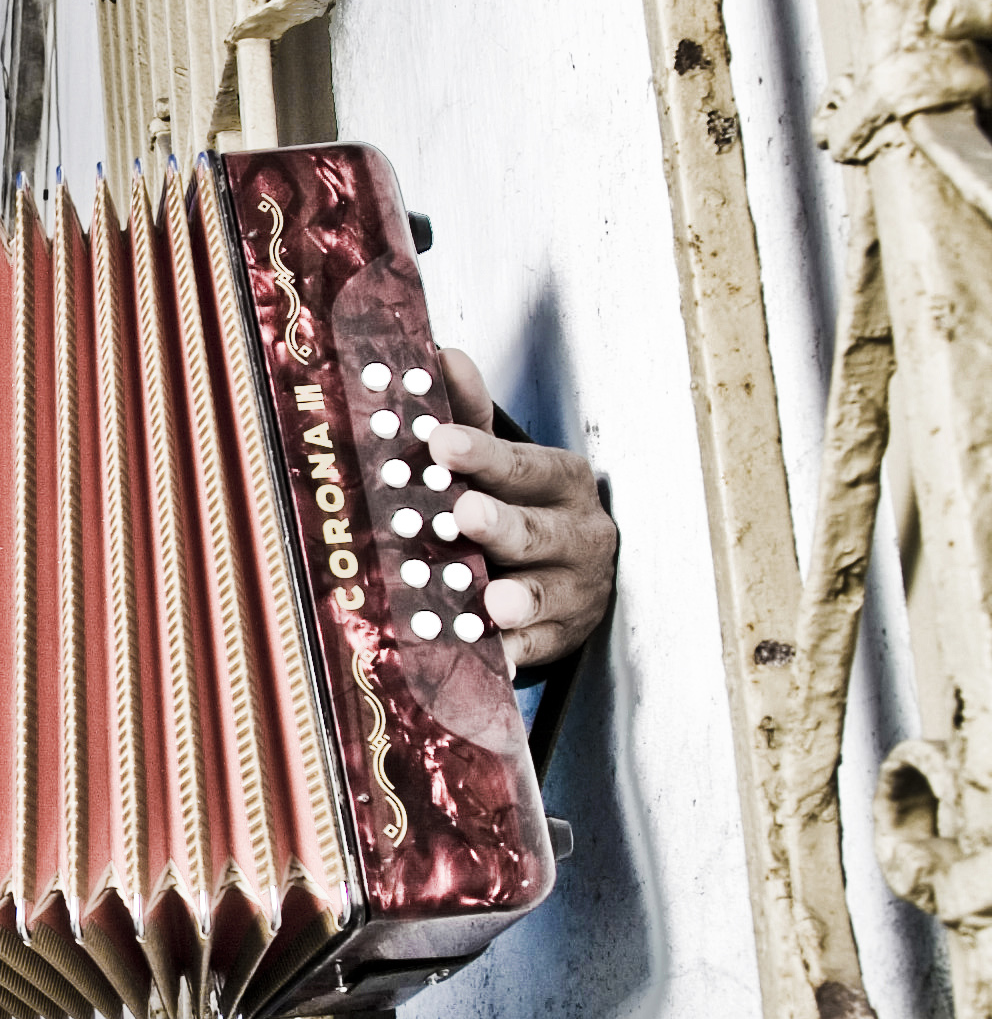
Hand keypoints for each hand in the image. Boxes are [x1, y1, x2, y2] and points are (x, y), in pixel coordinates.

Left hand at [423, 350, 617, 674]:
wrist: (573, 576)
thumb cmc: (527, 506)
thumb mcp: (506, 462)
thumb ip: (473, 416)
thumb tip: (443, 356)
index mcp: (563, 481)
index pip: (522, 465)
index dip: (481, 454)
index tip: (440, 442)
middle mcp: (578, 533)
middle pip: (534, 529)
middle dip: (498, 524)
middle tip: (462, 515)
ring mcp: (574, 590)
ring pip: (542, 594)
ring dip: (515, 599)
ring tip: (489, 603)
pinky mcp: (562, 638)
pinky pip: (535, 650)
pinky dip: (513, 657)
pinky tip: (492, 662)